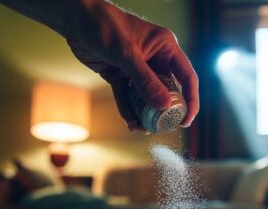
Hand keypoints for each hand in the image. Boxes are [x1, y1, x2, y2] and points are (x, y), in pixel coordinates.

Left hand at [64, 1, 198, 130]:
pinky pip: (128, 96)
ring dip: (145, 114)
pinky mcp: (121, 75)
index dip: (190, 100)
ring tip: (141, 129)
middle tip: (160, 128)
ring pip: (146, 97)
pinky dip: (129, 109)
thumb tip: (164, 106)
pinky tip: (130, 122)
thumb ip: (145, 81)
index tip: (186, 120)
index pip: (186, 77)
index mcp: (166, 48)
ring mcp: (137, 69)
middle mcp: (155, 59)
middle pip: (167, 91)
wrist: (77, 20)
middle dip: (164, 111)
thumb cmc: (106, 26)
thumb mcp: (127, 54)